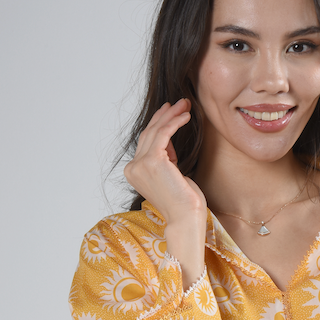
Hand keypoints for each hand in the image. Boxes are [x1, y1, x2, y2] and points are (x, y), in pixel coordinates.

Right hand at [123, 99, 206, 286]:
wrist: (186, 217)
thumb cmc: (183, 201)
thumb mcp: (171, 173)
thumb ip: (165, 156)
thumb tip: (167, 139)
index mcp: (134, 172)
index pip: (146, 141)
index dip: (159, 123)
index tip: (171, 110)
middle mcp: (133, 168)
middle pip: (149, 133)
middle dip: (165, 115)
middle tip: (180, 102)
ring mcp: (140, 165)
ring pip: (155, 131)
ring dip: (171, 115)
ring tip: (186, 105)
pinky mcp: (152, 162)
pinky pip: (163, 134)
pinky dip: (175, 122)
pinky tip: (186, 116)